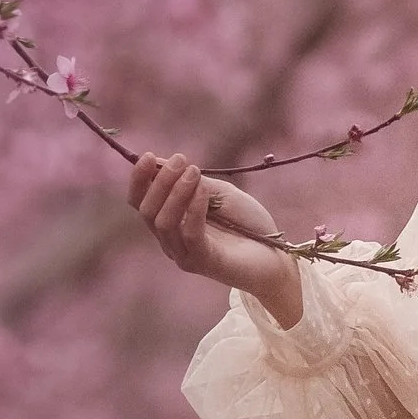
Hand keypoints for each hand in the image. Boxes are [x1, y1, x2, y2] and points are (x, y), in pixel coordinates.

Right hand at [128, 153, 302, 324]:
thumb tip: (161, 163)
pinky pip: (189, 235)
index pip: (141, 202)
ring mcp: (185, 254)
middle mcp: (171, 240)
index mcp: (171, 222)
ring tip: (193, 171)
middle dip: (160, 182)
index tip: (149, 156)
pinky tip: (203, 191)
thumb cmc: (247, 224)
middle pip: (147, 211)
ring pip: (163, 223)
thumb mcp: (220, 194)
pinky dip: (194, 209)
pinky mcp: (203, 262)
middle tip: (180, 159)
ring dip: (175, 192)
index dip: (139, 179)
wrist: (277, 254)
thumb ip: (193, 183)